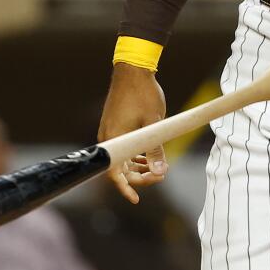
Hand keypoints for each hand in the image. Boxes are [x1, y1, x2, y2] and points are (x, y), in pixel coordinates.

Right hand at [100, 63, 166, 203]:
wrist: (133, 70)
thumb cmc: (143, 94)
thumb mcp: (154, 124)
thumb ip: (156, 149)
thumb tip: (160, 171)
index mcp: (115, 139)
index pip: (115, 173)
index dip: (126, 188)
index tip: (136, 199)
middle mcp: (109, 138)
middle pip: (120, 169)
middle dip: (139, 176)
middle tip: (160, 175)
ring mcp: (111, 132)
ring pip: (123, 159)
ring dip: (139, 166)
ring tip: (158, 167)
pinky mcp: (115, 126)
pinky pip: (124, 148)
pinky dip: (136, 155)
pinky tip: (151, 155)